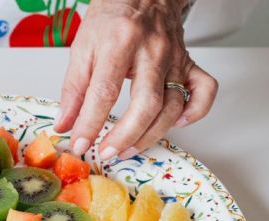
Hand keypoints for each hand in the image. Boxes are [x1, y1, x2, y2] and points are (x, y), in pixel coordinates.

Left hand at [53, 0, 216, 160]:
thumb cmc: (111, 19)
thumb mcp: (82, 48)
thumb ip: (73, 89)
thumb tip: (64, 124)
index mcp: (120, 43)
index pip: (104, 91)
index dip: (91, 123)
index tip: (80, 143)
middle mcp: (152, 51)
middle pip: (146, 104)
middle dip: (125, 136)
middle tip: (106, 152)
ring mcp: (174, 58)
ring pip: (173, 105)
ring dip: (151, 134)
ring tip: (128, 149)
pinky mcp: (189, 63)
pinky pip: (204, 91)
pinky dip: (195, 112)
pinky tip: (176, 123)